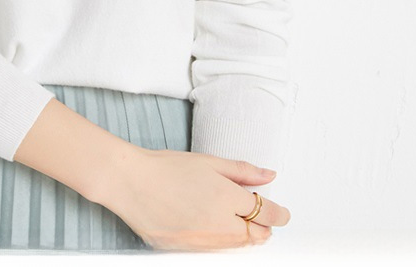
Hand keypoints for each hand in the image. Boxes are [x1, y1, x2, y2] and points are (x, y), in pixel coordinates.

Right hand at [101, 148, 289, 251]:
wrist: (132, 183)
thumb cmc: (166, 168)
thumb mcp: (208, 162)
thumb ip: (242, 171)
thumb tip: (268, 175)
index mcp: (226, 198)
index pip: (265, 212)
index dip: (279, 213)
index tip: (283, 213)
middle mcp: (218, 225)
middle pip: (256, 236)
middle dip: (263, 227)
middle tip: (261, 216)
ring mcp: (203, 242)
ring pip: (238, 248)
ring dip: (244, 237)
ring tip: (237, 221)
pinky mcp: (187, 253)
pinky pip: (216, 254)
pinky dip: (223, 244)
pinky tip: (216, 230)